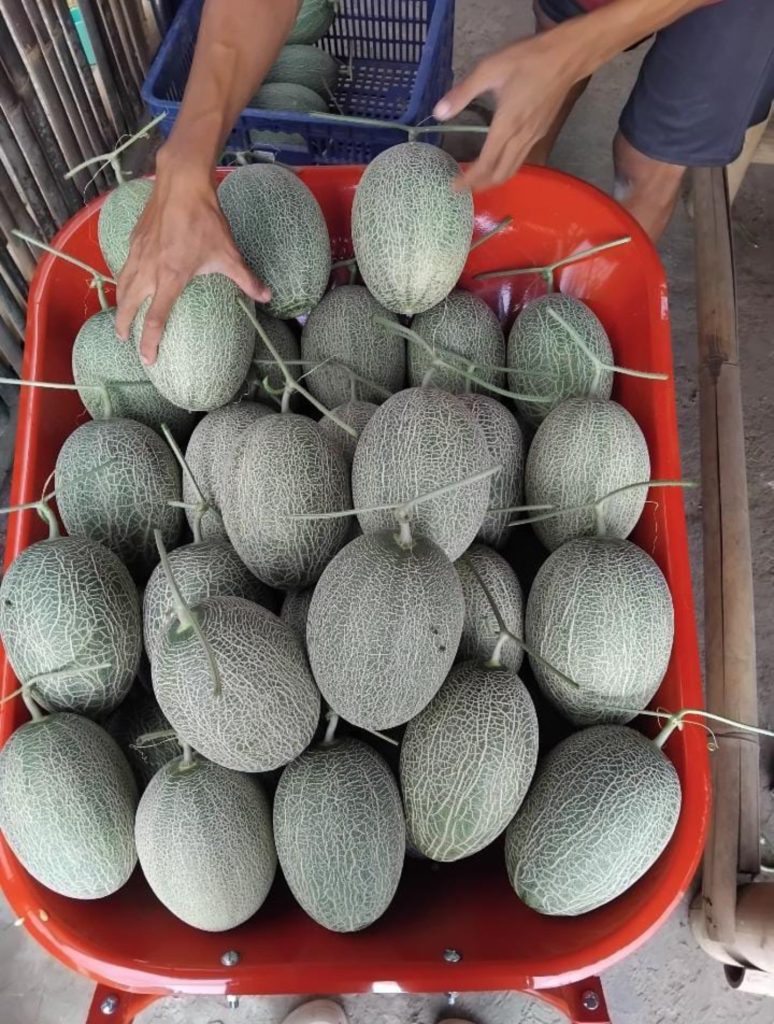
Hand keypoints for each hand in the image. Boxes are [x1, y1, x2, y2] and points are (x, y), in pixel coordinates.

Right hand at [115, 152, 269, 364]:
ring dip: (120, 303)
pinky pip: (124, 265)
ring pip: (123, 284)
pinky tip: (126, 280)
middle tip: (123, 339)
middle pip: (129, 305)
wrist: (182, 183)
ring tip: (120, 316)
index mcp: (171, 278)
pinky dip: (122, 278)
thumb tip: (267, 296)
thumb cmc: (205, 219)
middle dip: (124, 325)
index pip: (156, 319)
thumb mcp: (228, 253)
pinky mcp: (134, 238)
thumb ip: (246, 278)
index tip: (148, 358)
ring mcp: (138, 252)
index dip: (149, 342)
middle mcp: (149, 269)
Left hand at [434, 32, 581, 190]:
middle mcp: (521, 137)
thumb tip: (438, 113)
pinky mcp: (542, 132)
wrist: (568, 56)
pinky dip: (507, 167)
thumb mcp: (489, 69)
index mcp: (506, 125)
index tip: (455, 186)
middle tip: (464, 186)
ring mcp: (534, 137)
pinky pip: (522, 159)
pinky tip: (499, 160)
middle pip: (501, 174)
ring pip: (513, 169)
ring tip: (478, 178)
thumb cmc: (528, 59)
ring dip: (495, 179)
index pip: (486, 164)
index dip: (469, 179)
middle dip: (481, 185)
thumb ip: (463, 93)